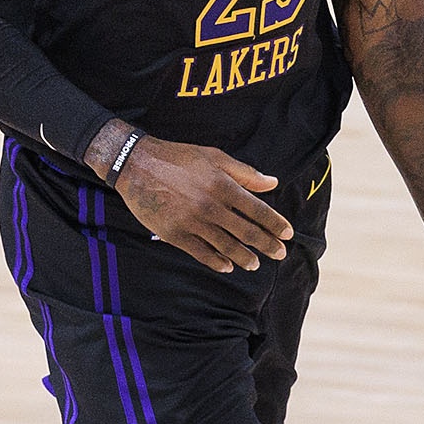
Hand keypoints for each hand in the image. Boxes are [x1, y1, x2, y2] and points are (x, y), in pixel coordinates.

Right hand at [114, 136, 293, 273]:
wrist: (136, 164)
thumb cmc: (178, 157)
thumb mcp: (214, 157)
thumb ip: (244, 172)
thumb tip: (272, 183)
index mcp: (222, 185)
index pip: (258, 210)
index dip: (275, 224)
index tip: (287, 233)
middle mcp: (210, 206)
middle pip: (246, 232)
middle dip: (266, 245)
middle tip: (280, 254)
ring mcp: (192, 222)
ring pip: (226, 246)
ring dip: (244, 257)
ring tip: (255, 264)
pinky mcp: (175, 234)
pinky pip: (201, 253)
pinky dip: (217, 262)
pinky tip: (228, 266)